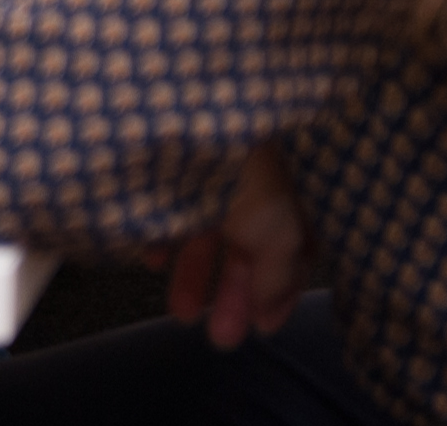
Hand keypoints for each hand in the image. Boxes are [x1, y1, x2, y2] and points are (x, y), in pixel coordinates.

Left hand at [164, 145, 314, 349]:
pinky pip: (171, 207)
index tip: (262, 328)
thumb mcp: (278, 233)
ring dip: (196, 275)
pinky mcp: (177, 168)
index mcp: (292, 203)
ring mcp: (217, 176)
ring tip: (183, 314)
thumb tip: (265, 311)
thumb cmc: (250, 168)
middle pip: (247, 252)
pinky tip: (153, 260)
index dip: (279, 295)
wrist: (198, 109)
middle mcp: (258, 190)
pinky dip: (164, 237)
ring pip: (208, 234)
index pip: (293, 256)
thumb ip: (276, 276)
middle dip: (233, 296)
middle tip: (219, 337)